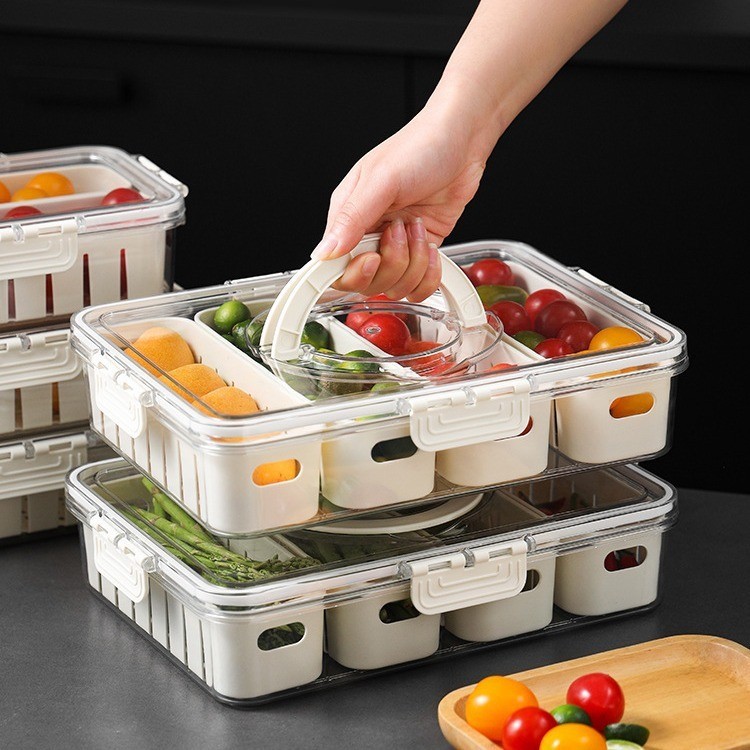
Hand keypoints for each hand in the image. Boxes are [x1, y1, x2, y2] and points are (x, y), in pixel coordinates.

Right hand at [311, 104, 489, 300]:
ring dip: (414, 264)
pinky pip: (418, 285)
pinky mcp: (420, 252)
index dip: (354, 272)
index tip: (373, 258)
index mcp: (347, 217)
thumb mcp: (381, 180)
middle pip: (367, 282)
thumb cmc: (419, 148)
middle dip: (391, 264)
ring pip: (395, 286)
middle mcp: (368, 235)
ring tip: (419, 229)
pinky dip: (429, 274)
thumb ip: (352, 219)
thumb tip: (324, 252)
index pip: (335, 266)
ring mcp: (395, 246)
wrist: (462, 142)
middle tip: (402, 230)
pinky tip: (432, 247)